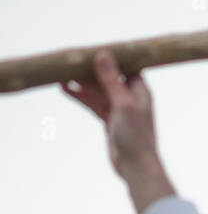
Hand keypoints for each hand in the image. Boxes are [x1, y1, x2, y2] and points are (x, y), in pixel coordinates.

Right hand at [62, 51, 174, 213]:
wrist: (136, 167)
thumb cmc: (136, 136)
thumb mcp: (122, 104)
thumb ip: (111, 80)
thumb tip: (103, 54)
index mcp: (140, 91)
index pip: (125, 66)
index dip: (110, 56)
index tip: (92, 46)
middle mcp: (131, 97)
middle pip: (107, 77)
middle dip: (90, 69)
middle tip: (69, 60)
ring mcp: (119, 109)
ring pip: (97, 90)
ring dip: (81, 83)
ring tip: (61, 73)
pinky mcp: (109, 120)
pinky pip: (92, 104)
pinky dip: (80, 97)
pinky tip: (64, 89)